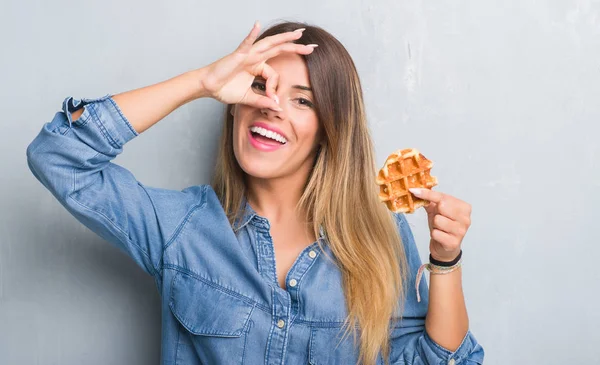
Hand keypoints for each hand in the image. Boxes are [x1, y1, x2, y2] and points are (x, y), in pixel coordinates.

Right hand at [199, 21, 315, 109]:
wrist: (208, 87)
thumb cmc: (225, 89)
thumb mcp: (248, 98)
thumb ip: (263, 102)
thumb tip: (278, 108)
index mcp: (257, 67)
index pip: (274, 74)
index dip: (274, 88)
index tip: (272, 99)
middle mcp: (255, 58)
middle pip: (279, 50)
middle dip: (296, 48)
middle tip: (312, 47)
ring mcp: (247, 54)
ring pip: (269, 44)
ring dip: (283, 38)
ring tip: (297, 34)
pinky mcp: (238, 55)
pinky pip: (246, 43)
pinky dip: (251, 34)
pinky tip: (257, 25)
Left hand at [408, 188, 471, 261]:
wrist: (445, 247)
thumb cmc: (442, 226)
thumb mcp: (437, 211)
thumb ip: (429, 200)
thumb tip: (416, 190)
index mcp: (464, 207)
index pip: (443, 197)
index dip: (427, 193)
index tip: (413, 190)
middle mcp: (466, 219)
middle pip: (441, 207)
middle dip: (436, 213)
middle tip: (439, 218)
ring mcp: (461, 231)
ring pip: (438, 220)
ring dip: (435, 225)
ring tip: (440, 228)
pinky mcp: (453, 243)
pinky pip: (435, 233)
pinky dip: (434, 234)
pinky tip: (440, 236)